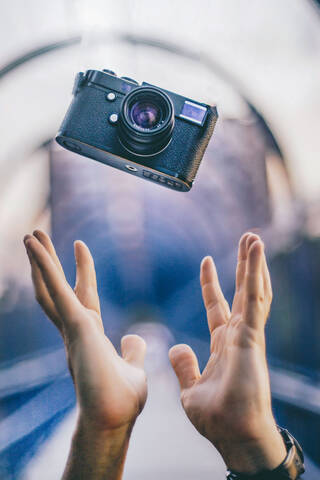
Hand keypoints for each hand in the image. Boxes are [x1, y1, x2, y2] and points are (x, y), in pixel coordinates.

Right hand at [24, 230, 146, 478]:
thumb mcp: (133, 366)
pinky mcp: (74, 325)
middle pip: (57, 288)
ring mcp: (71, 327)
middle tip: (40, 236)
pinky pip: (55, 289)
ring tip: (31, 234)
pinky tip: (34, 245)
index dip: (81, 270)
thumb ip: (132, 350)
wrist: (114, 419)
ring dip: (40, 259)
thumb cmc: (122, 400)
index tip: (81, 246)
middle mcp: (75, 328)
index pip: (82, 295)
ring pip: (49, 286)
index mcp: (89, 334)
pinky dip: (43, 266)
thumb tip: (134, 336)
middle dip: (50, 262)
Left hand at [169, 233, 285, 473]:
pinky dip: (255, 272)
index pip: (217, 304)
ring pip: (252, 289)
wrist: (232, 435)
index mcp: (223, 343)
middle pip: (241, 290)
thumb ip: (184, 365)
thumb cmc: (216, 418)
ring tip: (253, 237)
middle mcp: (238, 334)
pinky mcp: (252, 334)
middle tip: (246, 238)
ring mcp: (248, 333)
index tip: (207, 260)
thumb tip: (175, 346)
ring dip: (253, 262)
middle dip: (243, 264)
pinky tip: (256, 250)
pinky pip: (254, 297)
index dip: (212, 282)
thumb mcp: (190, 388)